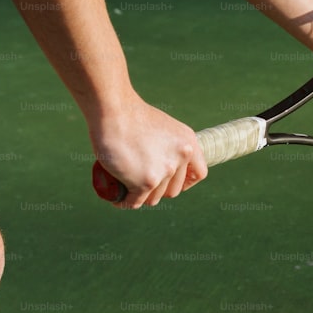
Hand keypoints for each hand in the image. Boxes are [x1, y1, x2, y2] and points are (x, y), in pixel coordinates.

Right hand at [90, 97, 207, 207]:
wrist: (114, 110)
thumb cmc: (130, 115)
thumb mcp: (163, 128)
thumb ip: (169, 145)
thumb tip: (162, 163)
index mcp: (189, 143)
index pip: (199, 173)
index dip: (185, 182)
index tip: (170, 183)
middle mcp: (182, 157)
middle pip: (173, 190)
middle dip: (158, 191)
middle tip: (142, 186)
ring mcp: (165, 171)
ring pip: (153, 198)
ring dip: (140, 197)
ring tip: (127, 190)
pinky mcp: (146, 181)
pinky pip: (135, 201)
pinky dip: (125, 202)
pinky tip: (118, 199)